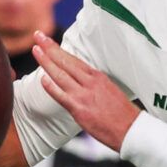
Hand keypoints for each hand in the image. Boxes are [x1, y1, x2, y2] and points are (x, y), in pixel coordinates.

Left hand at [32, 31, 139, 148]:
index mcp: (98, 77)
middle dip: (49, 47)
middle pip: (65, 61)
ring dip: (46, 61)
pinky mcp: (79, 109)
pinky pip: (60, 95)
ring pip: (60, 74)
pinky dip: (50, 86)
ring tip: (35, 50)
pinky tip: (42, 78)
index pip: (74, 59)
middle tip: (38, 36)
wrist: (131, 129)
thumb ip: (94, 85)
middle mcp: (90, 83)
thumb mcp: (111, 91)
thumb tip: (82, 82)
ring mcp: (83, 95)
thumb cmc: (123, 114)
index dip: (59, 49)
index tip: (48, 41)